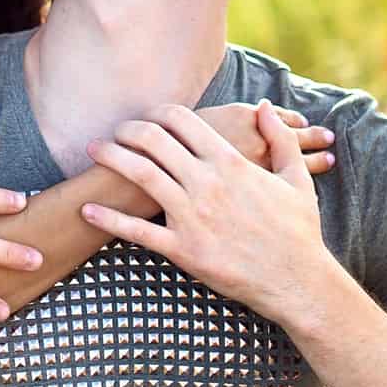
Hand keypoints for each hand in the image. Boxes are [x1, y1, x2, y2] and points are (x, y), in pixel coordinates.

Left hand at [81, 100, 335, 322]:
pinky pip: (137, 231)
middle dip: (127, 129)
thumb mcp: (296, 178)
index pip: (182, 121)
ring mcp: (192, 216)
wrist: (298, 280)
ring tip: (94, 151)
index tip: (146, 117)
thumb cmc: (298, 230)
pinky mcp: (183, 249)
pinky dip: (109, 219)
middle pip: (153, 141)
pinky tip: (87, 210)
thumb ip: (277, 138)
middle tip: (113, 132)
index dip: (157, 112)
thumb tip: (264, 106)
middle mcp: (207, 183)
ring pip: (140, 175)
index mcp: (230, 162)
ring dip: (111, 158)